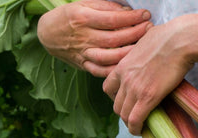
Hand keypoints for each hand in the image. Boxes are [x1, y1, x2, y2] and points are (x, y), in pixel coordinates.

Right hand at [36, 0, 151, 76]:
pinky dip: (114, 70)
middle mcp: (83, 37)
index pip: (112, 19)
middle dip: (135, 34)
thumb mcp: (84, 4)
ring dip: (128, 53)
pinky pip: (100, 71)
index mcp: (83, 18)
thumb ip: (106, 7)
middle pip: (114, 38)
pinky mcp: (82, 64)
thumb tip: (127, 12)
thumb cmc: (70, 16)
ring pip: (108, 57)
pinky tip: (127, 66)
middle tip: (149, 29)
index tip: (146, 15)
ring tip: (142, 47)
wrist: (48, 33)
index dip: (132, 17)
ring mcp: (83, 52)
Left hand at [102, 17, 196, 134]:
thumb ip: (140, 52)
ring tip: (139, 125)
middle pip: (116, 105)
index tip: (126, 101)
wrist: (180, 39)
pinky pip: (135, 120)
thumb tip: (147, 50)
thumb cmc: (169, 36)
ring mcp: (134, 88)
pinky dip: (136, 128)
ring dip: (130, 123)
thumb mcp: (144, 41)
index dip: (115, 98)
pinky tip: (141, 131)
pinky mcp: (148, 97)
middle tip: (135, 116)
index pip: (107, 88)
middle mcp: (124, 78)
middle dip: (124, 113)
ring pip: (124, 114)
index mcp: (122, 65)